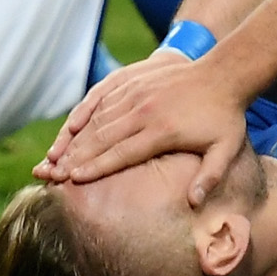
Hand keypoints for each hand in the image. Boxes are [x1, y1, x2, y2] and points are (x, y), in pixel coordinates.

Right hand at [36, 53, 249, 203]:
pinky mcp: (133, 81)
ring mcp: (137, 92)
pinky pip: (101, 98)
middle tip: (51, 175)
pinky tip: (68, 129)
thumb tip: (194, 204)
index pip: (121, 152)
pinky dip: (82, 114)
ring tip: (52, 158)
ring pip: (97, 119)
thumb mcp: (226, 149)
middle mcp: (144, 110)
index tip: (72, 180)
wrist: (225, 72)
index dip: (95, 167)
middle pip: (101, 137)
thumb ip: (209, 177)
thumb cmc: (225, 116)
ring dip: (73, 139)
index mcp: (162, 130)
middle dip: (74, 158)